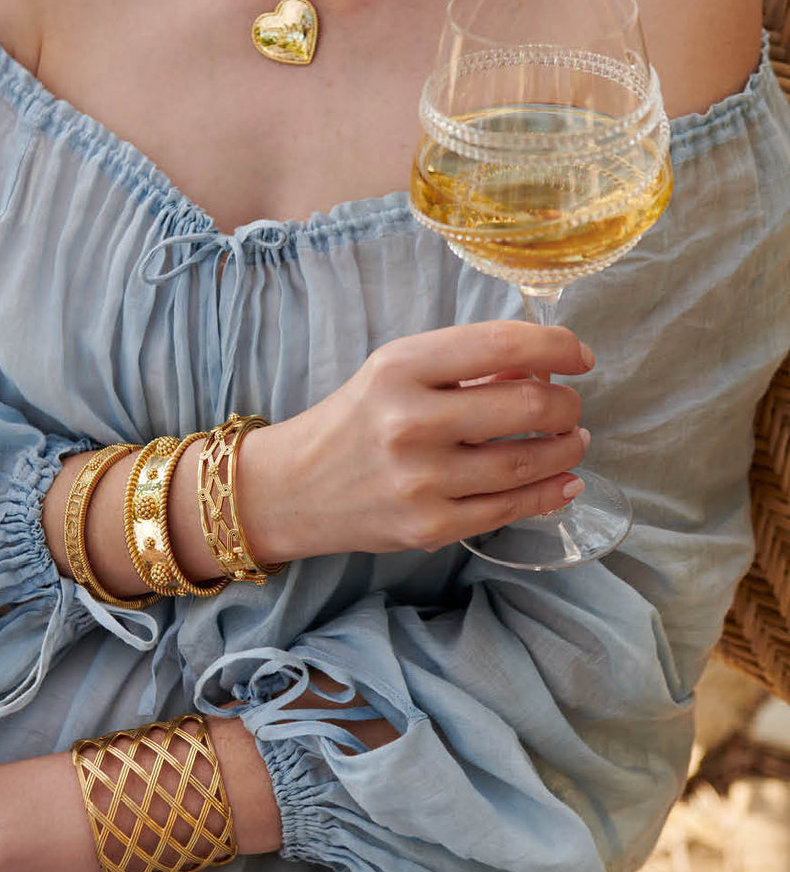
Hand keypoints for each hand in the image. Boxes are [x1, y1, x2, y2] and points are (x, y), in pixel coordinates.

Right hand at [243, 321, 593, 559]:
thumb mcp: (393, 372)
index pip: (502, 344)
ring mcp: (420, 480)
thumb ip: (461, 366)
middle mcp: (409, 422)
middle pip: (528, 405)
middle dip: (567, 403)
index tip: (579, 356)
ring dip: (566, 449)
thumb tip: (542, 368)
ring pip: (527, 462)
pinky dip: (550, 493)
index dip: (557, 346)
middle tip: (569, 406)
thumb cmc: (353, 421)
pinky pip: (510, 509)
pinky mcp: (429, 527)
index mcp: (399, 368)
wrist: (294, 488)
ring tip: (571, 440)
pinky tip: (564, 482)